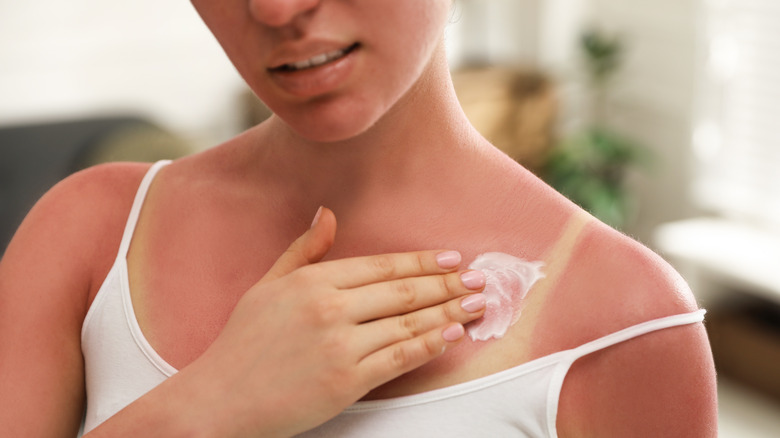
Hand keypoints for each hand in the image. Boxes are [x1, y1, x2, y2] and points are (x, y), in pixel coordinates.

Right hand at [187, 207, 485, 436]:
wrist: (220, 399)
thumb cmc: (241, 343)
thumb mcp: (267, 286)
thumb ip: (303, 251)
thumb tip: (328, 215)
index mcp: (313, 280)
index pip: (383, 266)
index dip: (423, 262)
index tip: (452, 259)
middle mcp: (331, 308)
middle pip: (404, 291)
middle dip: (448, 284)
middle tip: (480, 280)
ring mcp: (341, 345)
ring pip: (409, 323)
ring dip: (450, 313)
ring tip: (476, 305)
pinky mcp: (347, 381)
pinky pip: (400, 358)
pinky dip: (430, 345)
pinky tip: (451, 336)